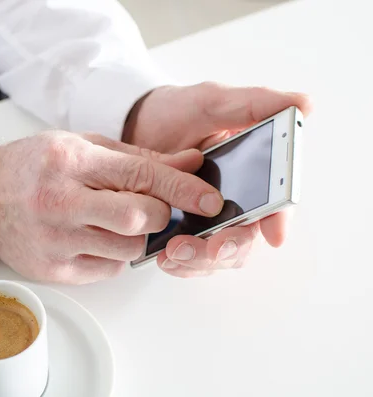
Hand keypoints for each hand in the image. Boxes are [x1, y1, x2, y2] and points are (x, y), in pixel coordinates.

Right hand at [0, 131, 222, 283]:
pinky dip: (114, 253)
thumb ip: (138, 158)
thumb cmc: (34, 166)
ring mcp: (55, 241)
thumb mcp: (82, 146)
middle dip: (159, 214)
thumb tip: (189, 164)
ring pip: (127, 249)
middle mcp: (60, 202)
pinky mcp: (53, 270)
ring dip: (137, 236)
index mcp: (70, 162)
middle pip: (138, 219)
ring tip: (113, 219)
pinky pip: (108, 268)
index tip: (209, 199)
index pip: (141, 176)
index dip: (182, 187)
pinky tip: (95, 236)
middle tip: (154, 208)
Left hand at [123, 82, 312, 277]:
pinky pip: (193, 259)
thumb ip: (253, 104)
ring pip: (221, 254)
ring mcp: (211, 217)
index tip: (272, 235)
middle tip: (210, 249)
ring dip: (202, 261)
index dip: (278, 219)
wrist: (133, 127)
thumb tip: (304, 105)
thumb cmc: (176, 111)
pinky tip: (164, 258)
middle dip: (231, 247)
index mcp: (254, 170)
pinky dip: (183, 264)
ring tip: (173, 253)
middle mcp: (238, 198)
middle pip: (247, 236)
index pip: (277, 201)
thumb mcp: (211, 101)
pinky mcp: (185, 230)